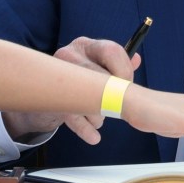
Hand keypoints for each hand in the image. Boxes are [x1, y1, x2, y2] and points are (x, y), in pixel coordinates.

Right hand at [0, 39, 136, 144]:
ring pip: (88, 98)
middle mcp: (69, 55)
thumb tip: (136, 59)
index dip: (125, 71)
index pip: (111, 50)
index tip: (127, 85)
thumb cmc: (80, 78)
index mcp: (86, 45)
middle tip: (117, 106)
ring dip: (99, 114)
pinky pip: (73, 116)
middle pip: (101, 76)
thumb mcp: (99, 66)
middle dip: (113, 96)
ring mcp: (58, 76)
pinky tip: (94, 137)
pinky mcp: (52, 99)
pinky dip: (86, 129)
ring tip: (100, 119)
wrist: (47, 92)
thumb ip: (119, 63)